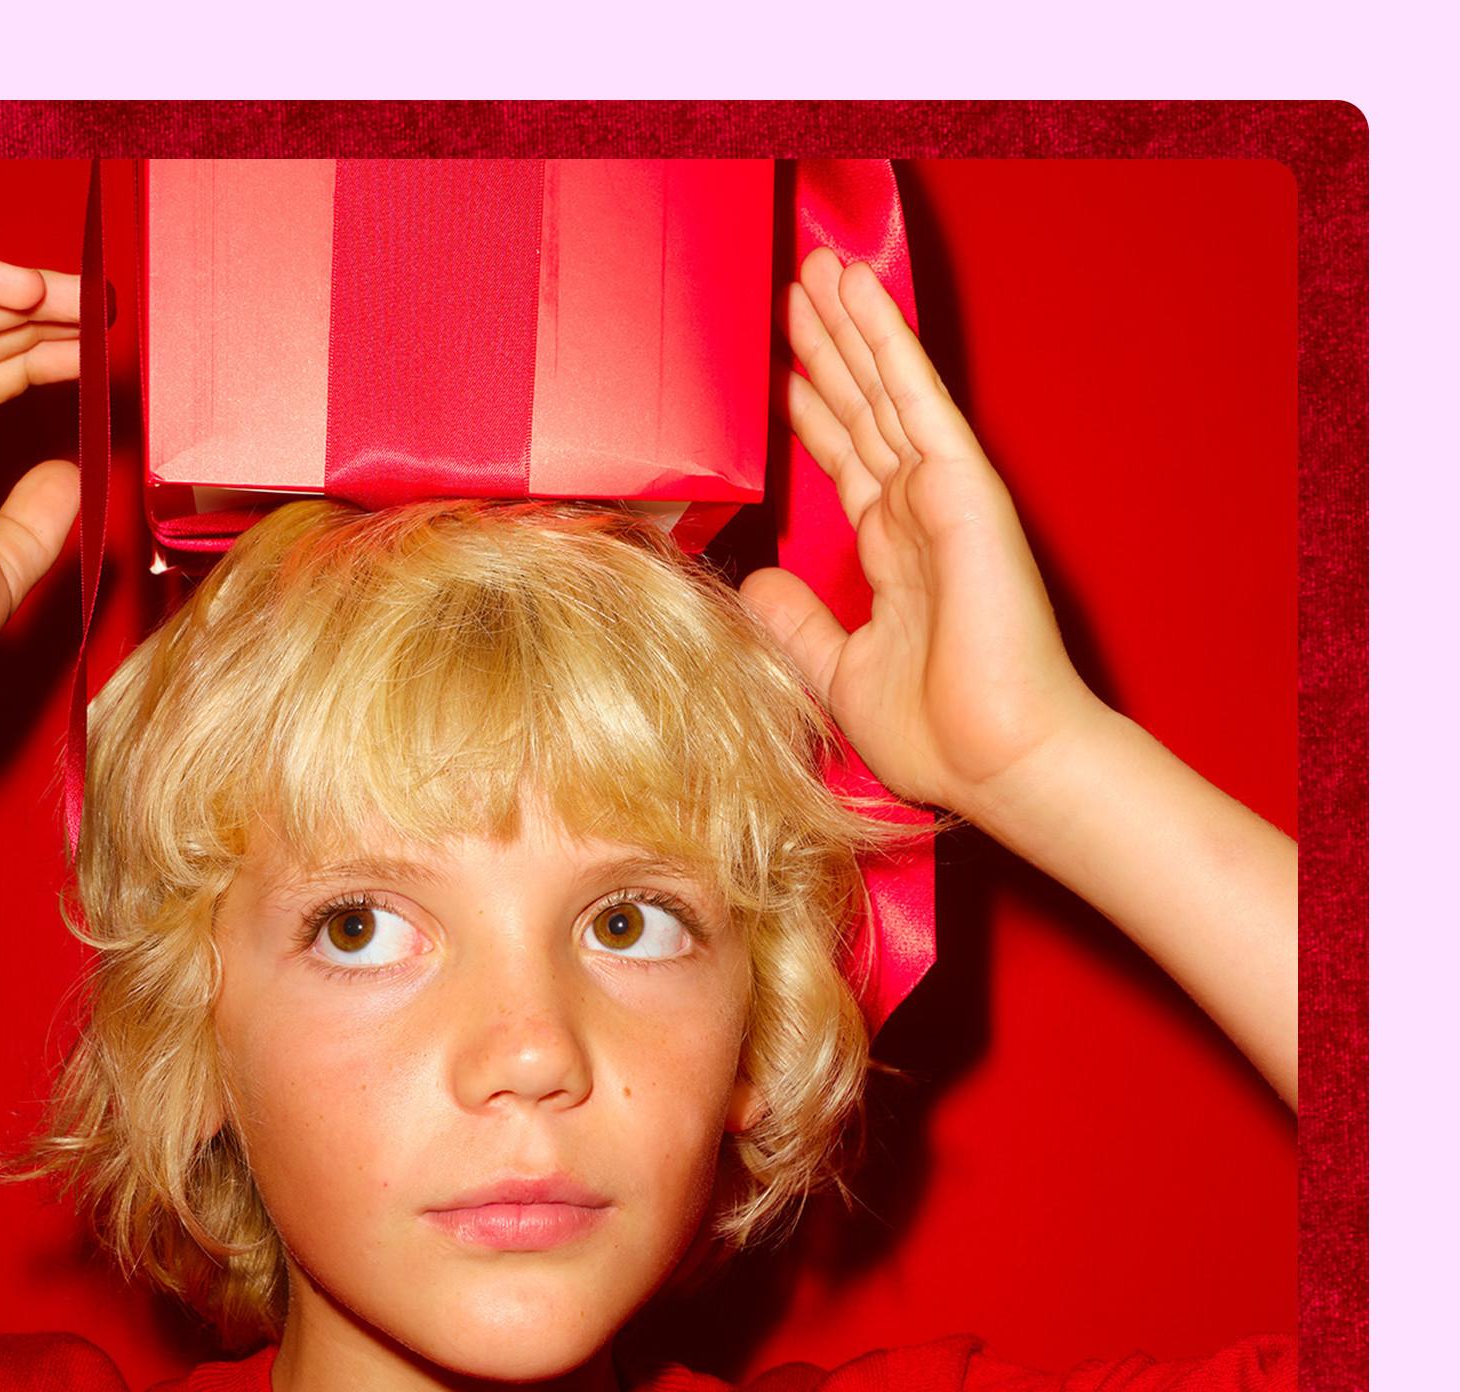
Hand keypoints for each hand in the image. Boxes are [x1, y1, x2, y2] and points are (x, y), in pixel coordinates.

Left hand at [740, 249, 1099, 824]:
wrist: (997, 758)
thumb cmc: (940, 734)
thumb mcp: (842, 673)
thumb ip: (801, 624)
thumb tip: (758, 584)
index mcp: (894, 557)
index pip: (846, 466)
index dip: (814, 414)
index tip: (782, 373)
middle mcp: (917, 515)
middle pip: (861, 413)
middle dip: (826, 354)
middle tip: (792, 294)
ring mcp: (941, 494)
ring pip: (883, 390)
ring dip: (848, 326)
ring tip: (814, 270)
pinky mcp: (961, 484)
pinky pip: (914, 397)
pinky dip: (885, 342)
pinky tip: (857, 294)